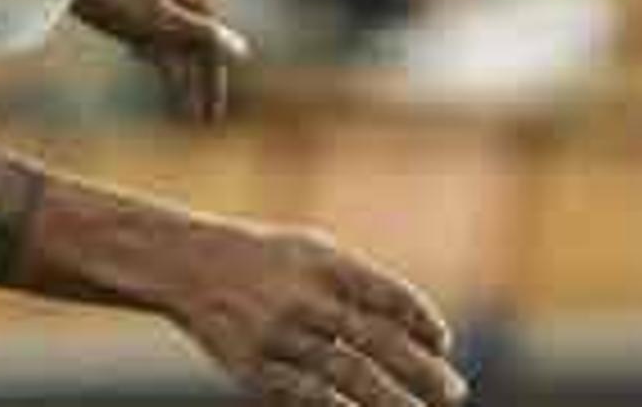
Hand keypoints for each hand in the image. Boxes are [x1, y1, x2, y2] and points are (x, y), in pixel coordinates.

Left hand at [74, 0, 249, 121]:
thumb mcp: (157, 18)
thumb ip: (199, 35)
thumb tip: (243, 50)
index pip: (212, 48)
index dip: (211, 86)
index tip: (210, 119)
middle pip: (192, 36)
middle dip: (194, 77)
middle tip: (195, 114)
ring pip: (170, 25)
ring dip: (173, 60)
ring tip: (173, 91)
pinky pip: (149, 12)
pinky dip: (149, 38)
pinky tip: (138, 53)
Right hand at [167, 221, 464, 406]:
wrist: (187, 264)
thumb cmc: (265, 259)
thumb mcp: (313, 250)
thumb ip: (362, 283)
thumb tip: (420, 331)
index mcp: (325, 262)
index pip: (390, 295)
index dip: (423, 323)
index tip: (443, 345)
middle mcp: (304, 297)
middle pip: (377, 340)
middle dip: (423, 371)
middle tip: (454, 393)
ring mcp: (279, 335)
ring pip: (349, 376)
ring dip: (394, 400)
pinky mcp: (256, 368)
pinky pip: (310, 398)